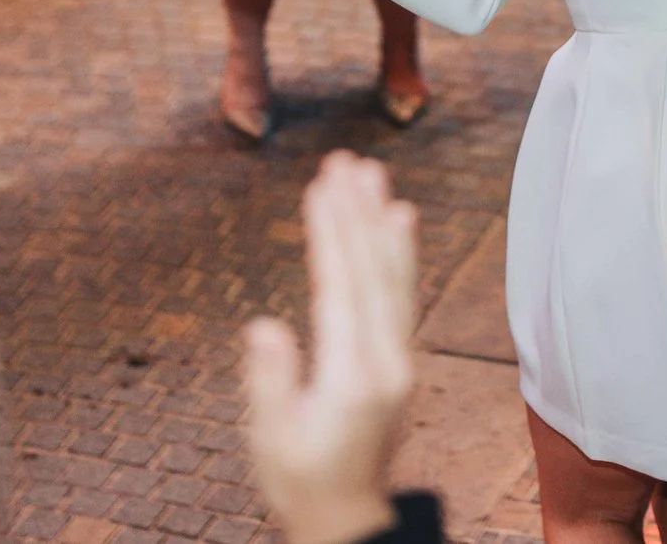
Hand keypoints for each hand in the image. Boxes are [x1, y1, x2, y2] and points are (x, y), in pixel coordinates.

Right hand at [243, 152, 417, 543]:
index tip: (322, 185)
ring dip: (380, 223)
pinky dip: (401, 253)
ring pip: (393, 278)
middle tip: (345, 160)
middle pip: (373, 272)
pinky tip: (400, 219)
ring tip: (373, 173)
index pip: (342, 288)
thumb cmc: (299, 481)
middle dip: (357, 213)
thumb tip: (263, 327)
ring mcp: (400, 359)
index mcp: (353, 377)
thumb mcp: (273, 438)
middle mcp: (386, 361)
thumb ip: (272, 382)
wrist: (347, 519)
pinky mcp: (401, 360)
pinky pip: (403, 294)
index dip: (332, 234)